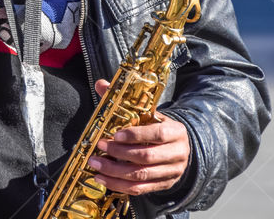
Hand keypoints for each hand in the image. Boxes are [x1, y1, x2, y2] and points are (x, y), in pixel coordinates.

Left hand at [87, 79, 190, 195]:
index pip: (157, 133)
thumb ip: (124, 100)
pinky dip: (119, 185)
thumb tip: (101, 84)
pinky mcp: (163, 185)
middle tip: (99, 147)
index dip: (135, 135)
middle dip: (119, 153)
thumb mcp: (148, 114)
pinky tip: (103, 179)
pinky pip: (140, 189)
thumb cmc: (158, 128)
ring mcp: (171, 172)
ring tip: (96, 164)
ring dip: (115, 172)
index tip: (115, 134)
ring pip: (141, 175)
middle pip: (147, 157)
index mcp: (175, 131)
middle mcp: (177, 153)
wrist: (178, 148)